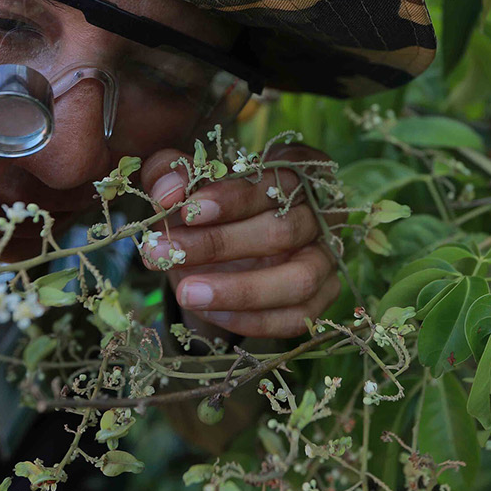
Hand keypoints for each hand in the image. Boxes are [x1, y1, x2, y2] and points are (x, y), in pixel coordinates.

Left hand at [139, 144, 341, 338]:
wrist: (226, 246)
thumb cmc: (211, 204)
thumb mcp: (186, 182)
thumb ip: (170, 174)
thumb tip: (167, 192)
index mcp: (296, 171)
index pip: (274, 183)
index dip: (231, 199)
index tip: (187, 212)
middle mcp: (321, 213)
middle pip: (284, 232)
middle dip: (221, 245)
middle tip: (164, 253)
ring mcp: (326, 258)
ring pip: (299, 280)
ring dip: (240, 291)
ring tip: (185, 292)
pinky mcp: (322, 296)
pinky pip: (296, 318)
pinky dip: (251, 319)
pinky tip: (208, 310)